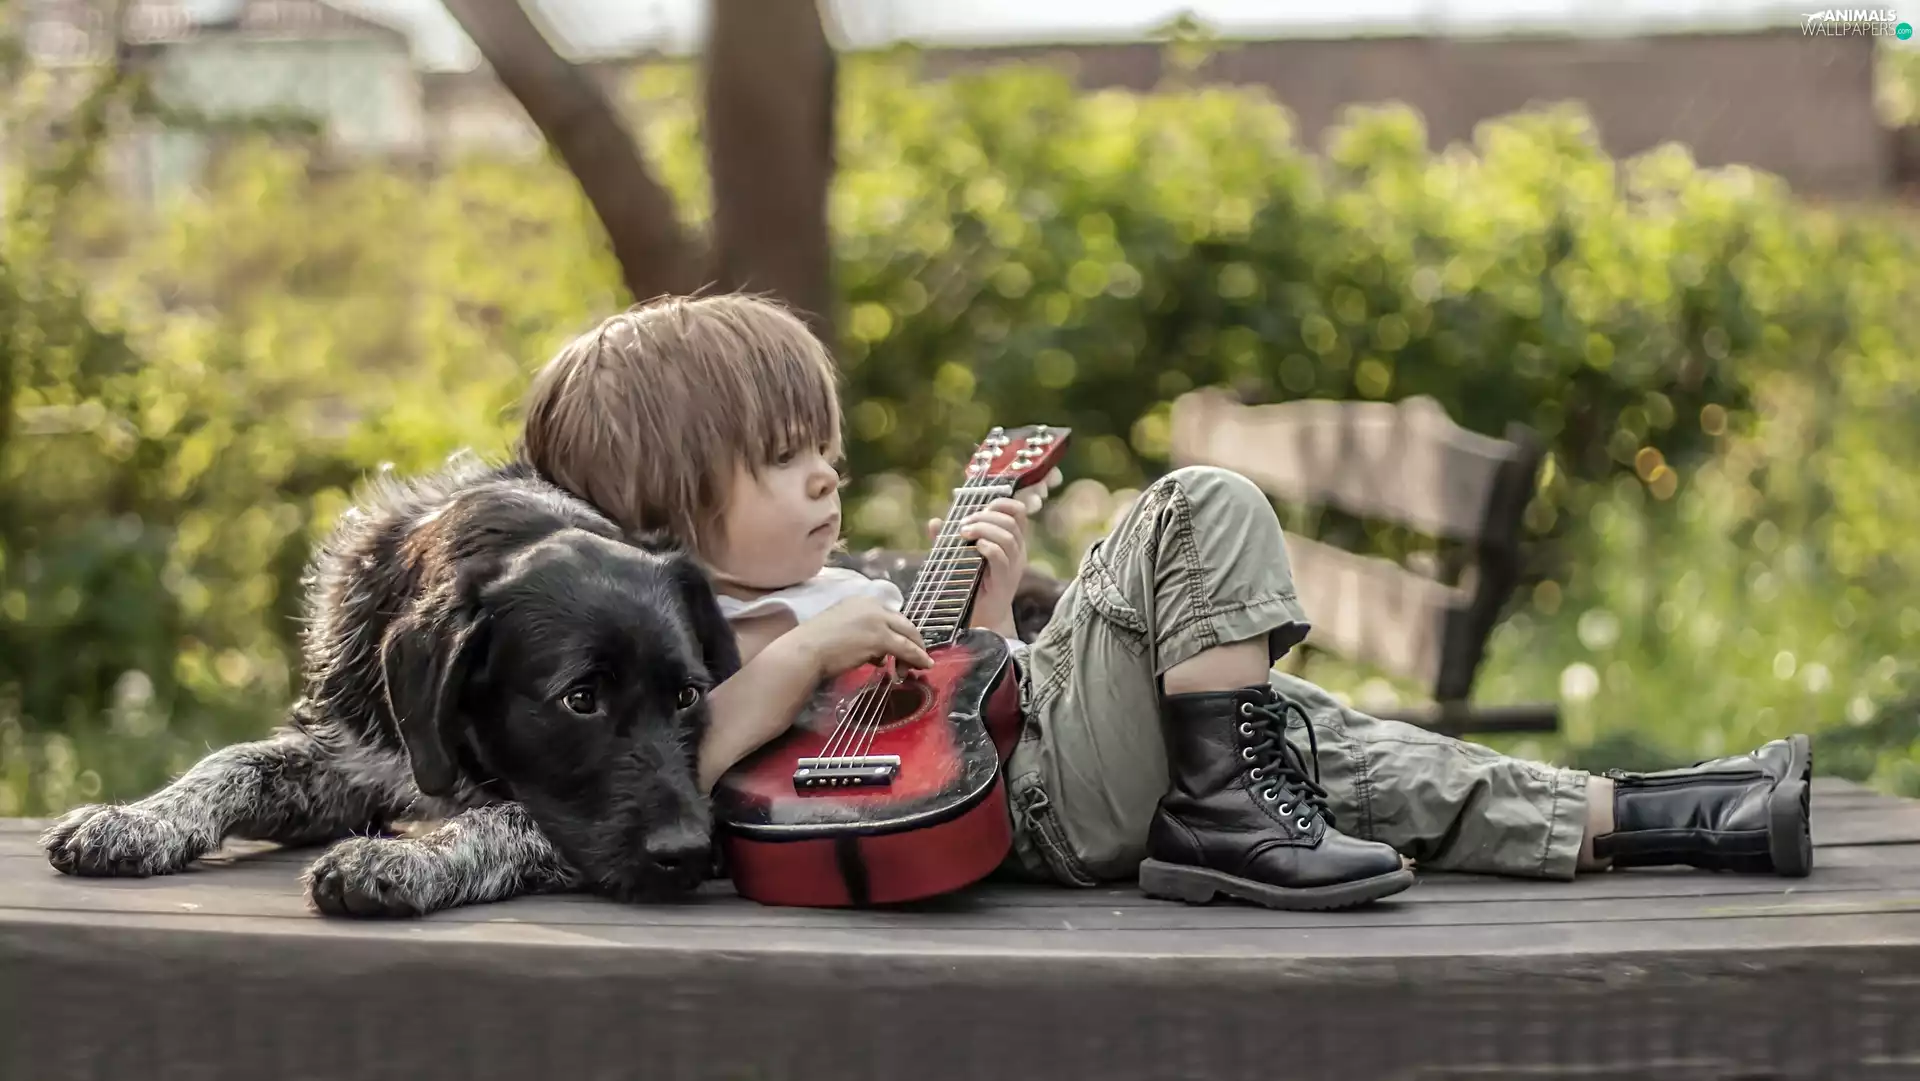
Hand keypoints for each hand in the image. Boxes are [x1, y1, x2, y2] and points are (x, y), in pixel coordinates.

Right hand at [785, 595, 933, 679]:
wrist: (806, 651)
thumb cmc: (815, 644)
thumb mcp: (841, 631)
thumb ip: (862, 637)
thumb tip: (879, 656)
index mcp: (861, 601)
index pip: (889, 615)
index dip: (898, 631)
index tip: (901, 646)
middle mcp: (872, 606)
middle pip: (903, 623)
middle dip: (913, 641)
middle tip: (917, 656)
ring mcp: (877, 620)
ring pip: (907, 635)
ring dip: (916, 652)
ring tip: (919, 666)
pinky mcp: (881, 637)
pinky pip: (906, 649)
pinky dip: (917, 657)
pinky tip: (922, 665)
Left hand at [927, 498, 1031, 638]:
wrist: (980, 619)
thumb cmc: (971, 586)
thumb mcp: (959, 558)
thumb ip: (948, 540)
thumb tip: (935, 522)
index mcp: (1011, 542)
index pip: (1019, 514)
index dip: (1003, 504)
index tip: (983, 506)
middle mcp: (1017, 552)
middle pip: (1011, 522)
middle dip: (985, 517)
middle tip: (963, 525)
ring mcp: (1013, 567)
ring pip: (1007, 537)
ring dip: (984, 529)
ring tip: (964, 533)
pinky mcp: (1004, 581)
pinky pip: (1001, 558)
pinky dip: (987, 547)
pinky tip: (974, 547)